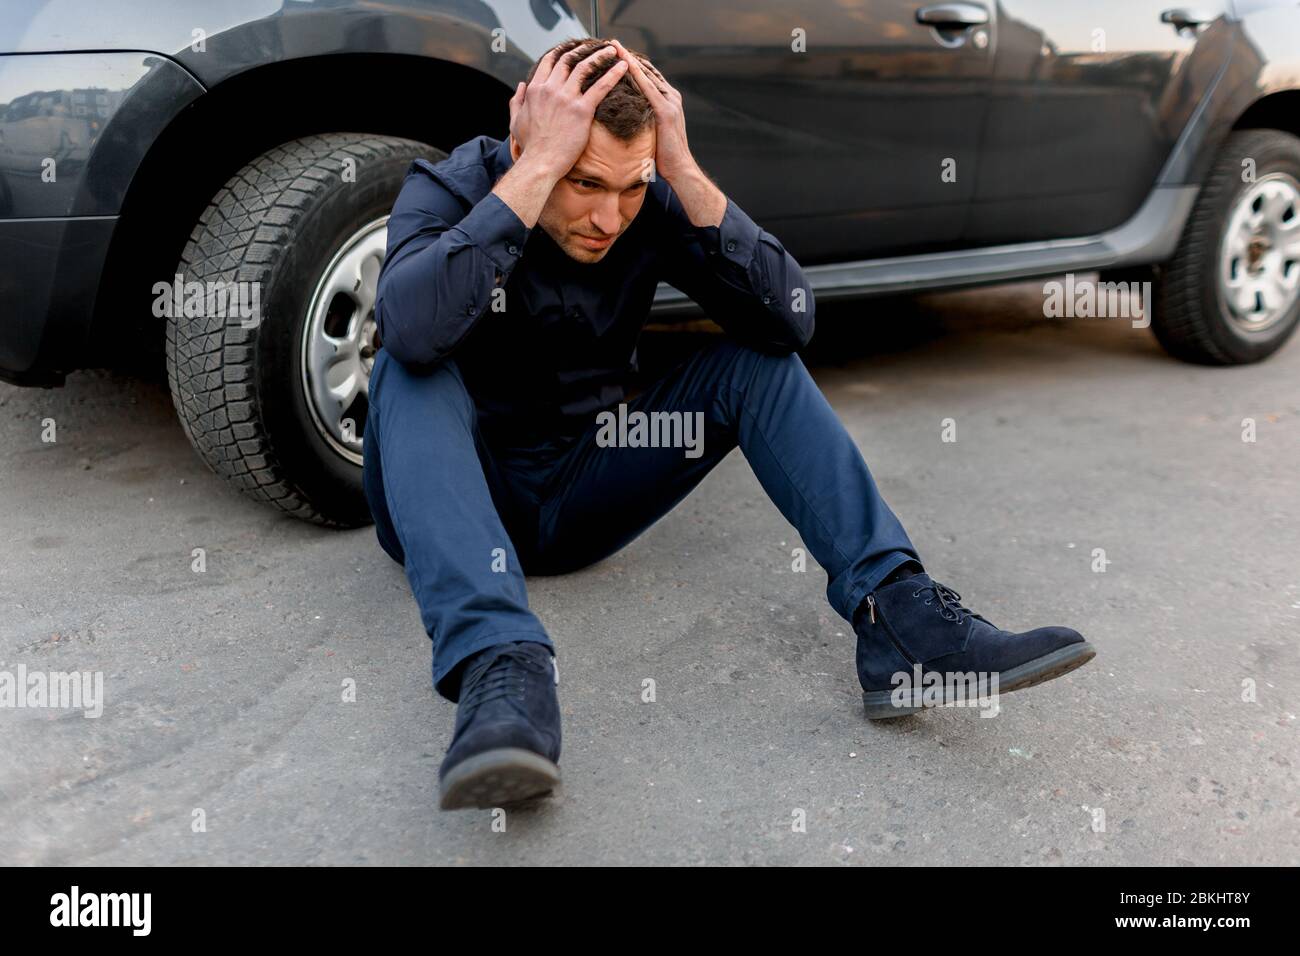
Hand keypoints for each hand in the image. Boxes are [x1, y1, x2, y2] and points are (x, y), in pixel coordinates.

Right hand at [508, 44, 628, 177]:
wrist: (540, 163)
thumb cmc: (530, 147)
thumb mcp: (515, 121)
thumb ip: (517, 100)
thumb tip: (520, 86)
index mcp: (535, 89)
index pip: (550, 61)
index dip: (562, 51)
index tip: (572, 47)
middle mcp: (550, 88)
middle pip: (569, 59)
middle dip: (583, 48)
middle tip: (595, 45)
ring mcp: (566, 98)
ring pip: (585, 67)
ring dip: (600, 55)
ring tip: (612, 50)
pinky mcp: (582, 110)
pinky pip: (600, 86)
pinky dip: (613, 74)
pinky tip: (623, 67)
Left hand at [610, 39, 694, 182]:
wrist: (680, 169)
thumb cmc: (664, 156)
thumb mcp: (653, 131)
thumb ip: (645, 118)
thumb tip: (629, 118)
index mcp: (669, 100)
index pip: (649, 76)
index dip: (633, 63)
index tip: (617, 53)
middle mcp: (672, 97)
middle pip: (648, 70)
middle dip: (629, 56)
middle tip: (612, 43)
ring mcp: (671, 102)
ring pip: (647, 75)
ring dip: (630, 60)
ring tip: (615, 47)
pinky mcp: (666, 111)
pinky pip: (648, 88)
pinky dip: (636, 74)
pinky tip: (624, 64)